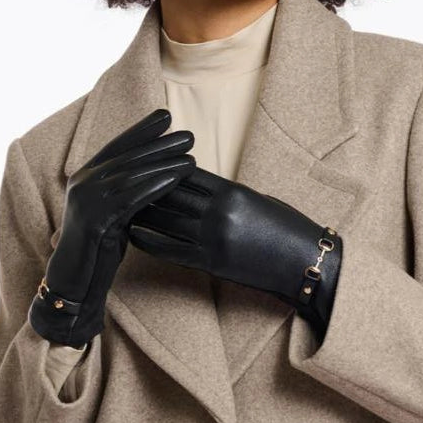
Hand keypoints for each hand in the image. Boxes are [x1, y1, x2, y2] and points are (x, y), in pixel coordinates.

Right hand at [29, 108, 194, 346]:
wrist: (75, 284)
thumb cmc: (98, 250)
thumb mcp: (114, 213)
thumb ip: (126, 191)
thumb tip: (155, 172)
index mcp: (85, 177)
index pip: (117, 146)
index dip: (141, 130)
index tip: (166, 116)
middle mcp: (82, 183)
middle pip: (127, 157)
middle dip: (159, 144)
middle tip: (189, 135)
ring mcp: (85, 201)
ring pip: (131, 175)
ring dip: (163, 164)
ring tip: (192, 156)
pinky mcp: (93, 221)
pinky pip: (129, 199)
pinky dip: (153, 186)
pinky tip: (175, 179)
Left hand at [128, 165, 341, 341]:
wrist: (305, 262)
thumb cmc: (286, 228)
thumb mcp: (257, 200)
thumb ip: (226, 192)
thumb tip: (196, 186)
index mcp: (232, 191)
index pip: (186, 172)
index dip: (161, 165)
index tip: (141, 160)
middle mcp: (220, 212)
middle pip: (171, 192)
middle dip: (143, 184)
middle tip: (118, 179)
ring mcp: (214, 238)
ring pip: (167, 219)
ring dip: (140, 210)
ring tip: (117, 204)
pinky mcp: (211, 262)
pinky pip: (172, 250)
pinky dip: (149, 240)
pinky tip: (133, 235)